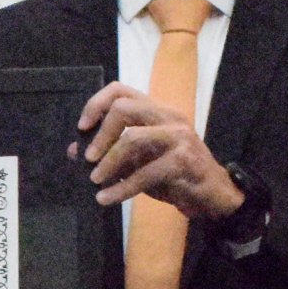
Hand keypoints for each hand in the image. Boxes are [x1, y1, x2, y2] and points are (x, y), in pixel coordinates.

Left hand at [74, 82, 244, 220]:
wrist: (213, 197)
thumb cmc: (175, 177)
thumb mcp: (140, 162)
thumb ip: (112, 153)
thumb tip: (74, 150)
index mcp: (157, 110)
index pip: (121, 90)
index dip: (96, 103)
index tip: (82, 126)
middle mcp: (169, 116)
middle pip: (124, 107)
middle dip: (100, 133)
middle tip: (88, 158)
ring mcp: (179, 136)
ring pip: (133, 138)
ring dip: (108, 162)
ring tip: (95, 180)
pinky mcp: (183, 160)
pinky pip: (145, 173)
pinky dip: (122, 188)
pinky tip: (107, 198)